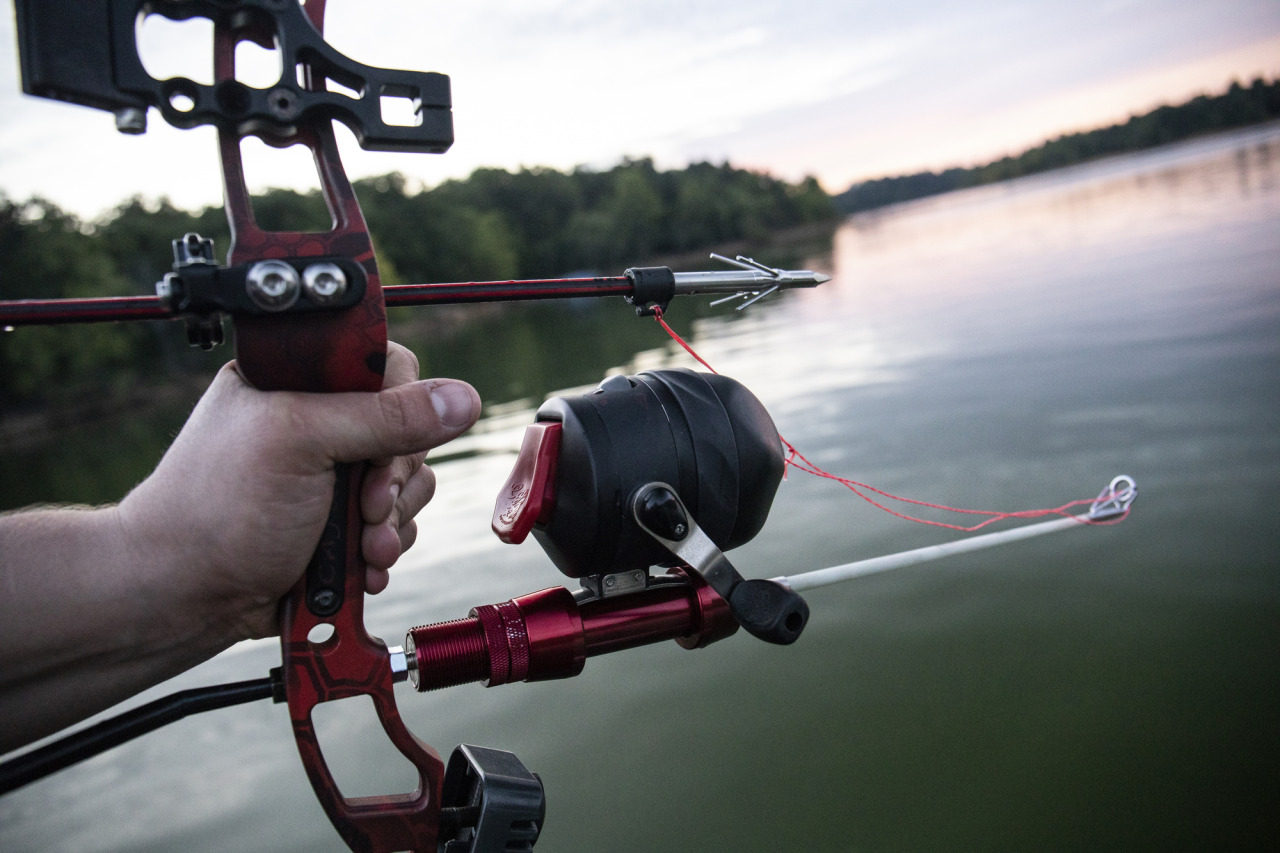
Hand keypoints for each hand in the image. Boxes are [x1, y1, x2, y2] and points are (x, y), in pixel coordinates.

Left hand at [117, 342, 479, 641]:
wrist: (185, 597)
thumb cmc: (217, 510)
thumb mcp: (303, 442)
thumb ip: (386, 417)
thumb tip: (464, 399)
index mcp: (296, 378)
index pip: (387, 368)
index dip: (399, 409)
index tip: (376, 450)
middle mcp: (319, 421)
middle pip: (408, 431)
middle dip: (394, 479)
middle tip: (365, 506)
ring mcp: (333, 475)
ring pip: (409, 483)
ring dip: (393, 522)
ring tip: (362, 549)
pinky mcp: (342, 522)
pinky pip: (397, 524)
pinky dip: (386, 549)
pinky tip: (360, 568)